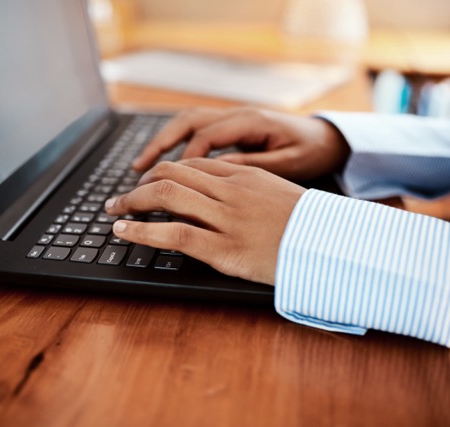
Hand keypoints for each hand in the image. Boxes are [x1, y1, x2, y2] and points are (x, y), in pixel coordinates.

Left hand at [105, 158, 306, 284]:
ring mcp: (226, 218)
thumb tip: (219, 193)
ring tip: (113, 211)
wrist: (336, 245)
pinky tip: (124, 233)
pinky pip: (174, 234)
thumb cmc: (309, 225)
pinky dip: (142, 231)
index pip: (189, 165)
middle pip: (170, 175)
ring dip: (131, 202)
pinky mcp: (225, 249)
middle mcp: (230, 190)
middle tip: (118, 199)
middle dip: (137, 185)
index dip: (159, 173)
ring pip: (165, 197)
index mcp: (243, 176)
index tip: (144, 183)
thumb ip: (246, 189)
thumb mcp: (277, 194)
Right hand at [132, 107, 349, 181]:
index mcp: (251, 121)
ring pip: (189, 124)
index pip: (205, 137)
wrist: (330, 138)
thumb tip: (216, 173)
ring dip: (164, 142)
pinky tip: (168, 165)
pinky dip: (178, 145)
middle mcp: (238, 115)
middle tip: (138, 170)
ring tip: (142, 166)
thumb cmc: (312, 151)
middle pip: (188, 122)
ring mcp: (234, 119)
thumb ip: (254, 167)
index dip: (183, 161)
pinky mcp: (233, 128)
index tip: (165, 185)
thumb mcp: (290, 164)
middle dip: (159, 145)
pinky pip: (198, 131)